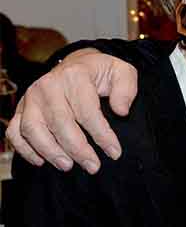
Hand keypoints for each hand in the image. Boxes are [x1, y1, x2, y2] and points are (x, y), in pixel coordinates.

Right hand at [6, 48, 137, 173]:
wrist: (77, 64)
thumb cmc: (101, 72)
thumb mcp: (122, 72)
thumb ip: (126, 89)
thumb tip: (121, 111)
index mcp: (75, 75)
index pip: (88, 111)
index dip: (101, 135)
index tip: (114, 152)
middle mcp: (49, 85)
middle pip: (60, 122)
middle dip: (78, 149)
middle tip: (93, 166)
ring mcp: (31, 97)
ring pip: (33, 129)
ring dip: (50, 151)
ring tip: (68, 166)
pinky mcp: (20, 109)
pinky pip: (15, 132)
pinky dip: (25, 149)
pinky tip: (42, 161)